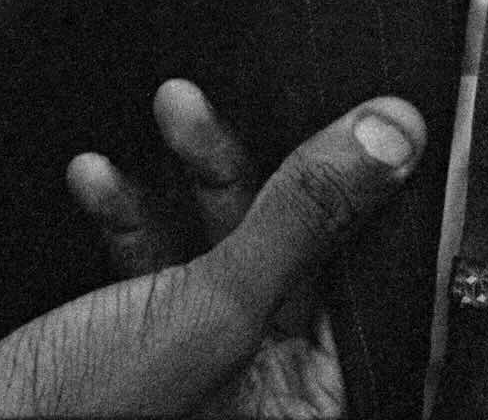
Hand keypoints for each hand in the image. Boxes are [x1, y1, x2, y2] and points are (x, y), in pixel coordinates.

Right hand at [0, 91, 425, 416]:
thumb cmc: (92, 408)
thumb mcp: (216, 304)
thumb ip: (307, 217)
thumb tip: (395, 130)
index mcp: (308, 405)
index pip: (371, 286)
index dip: (369, 198)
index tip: (363, 106)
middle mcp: (268, 395)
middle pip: (292, 253)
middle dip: (241, 171)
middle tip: (196, 98)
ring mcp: (207, 372)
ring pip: (221, 248)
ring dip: (182, 177)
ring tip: (161, 104)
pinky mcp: (145, 349)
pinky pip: (157, 269)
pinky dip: (129, 218)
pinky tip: (92, 175)